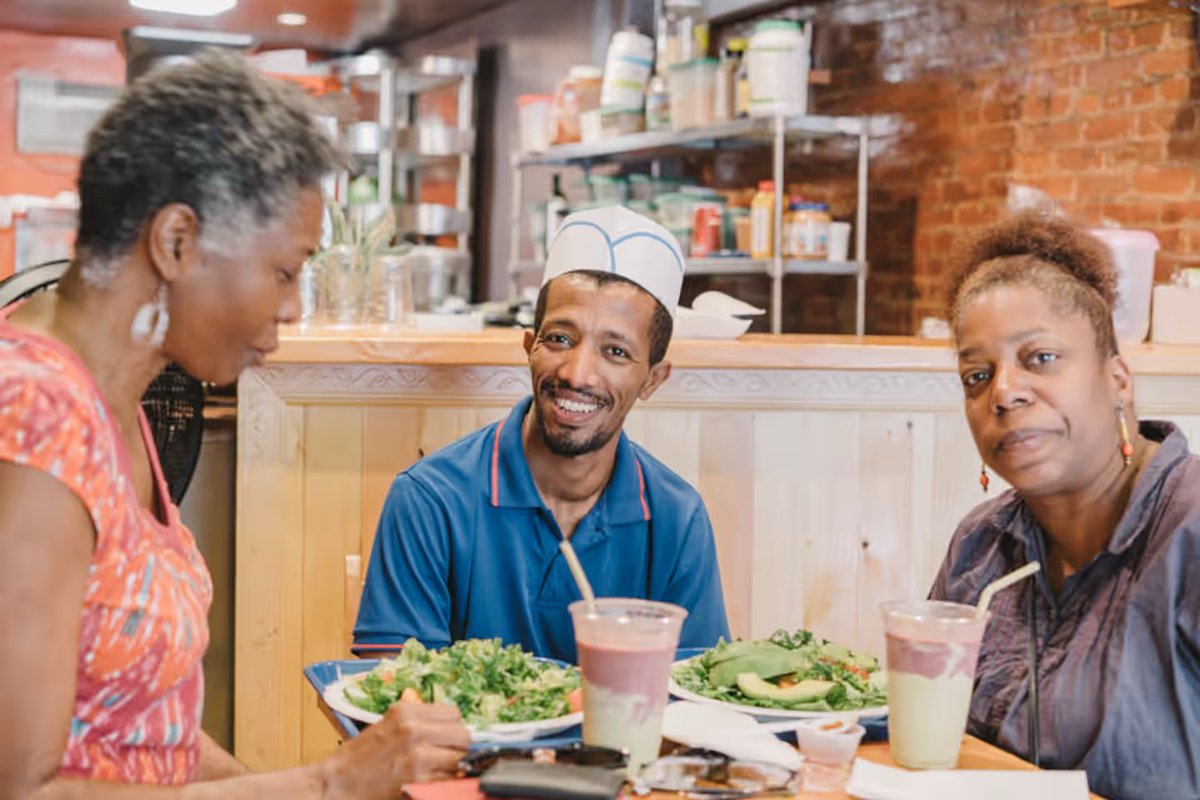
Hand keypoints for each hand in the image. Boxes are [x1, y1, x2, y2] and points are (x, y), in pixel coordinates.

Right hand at [321, 702, 469, 798]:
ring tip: (436, 771)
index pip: (454, 713)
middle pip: (463, 734)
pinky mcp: (420, 779)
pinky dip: (446, 782)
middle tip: (443, 757)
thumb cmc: (358, 759)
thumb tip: (435, 707)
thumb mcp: (385, 725)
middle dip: (457, 747)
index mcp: (406, 711)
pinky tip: (431, 782)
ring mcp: (419, 754)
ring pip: (461, 757)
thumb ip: (413, 716)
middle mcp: (414, 728)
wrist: (336, 785)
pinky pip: (451, 778)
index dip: (451, 727)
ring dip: (454, 766)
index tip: (445, 738)